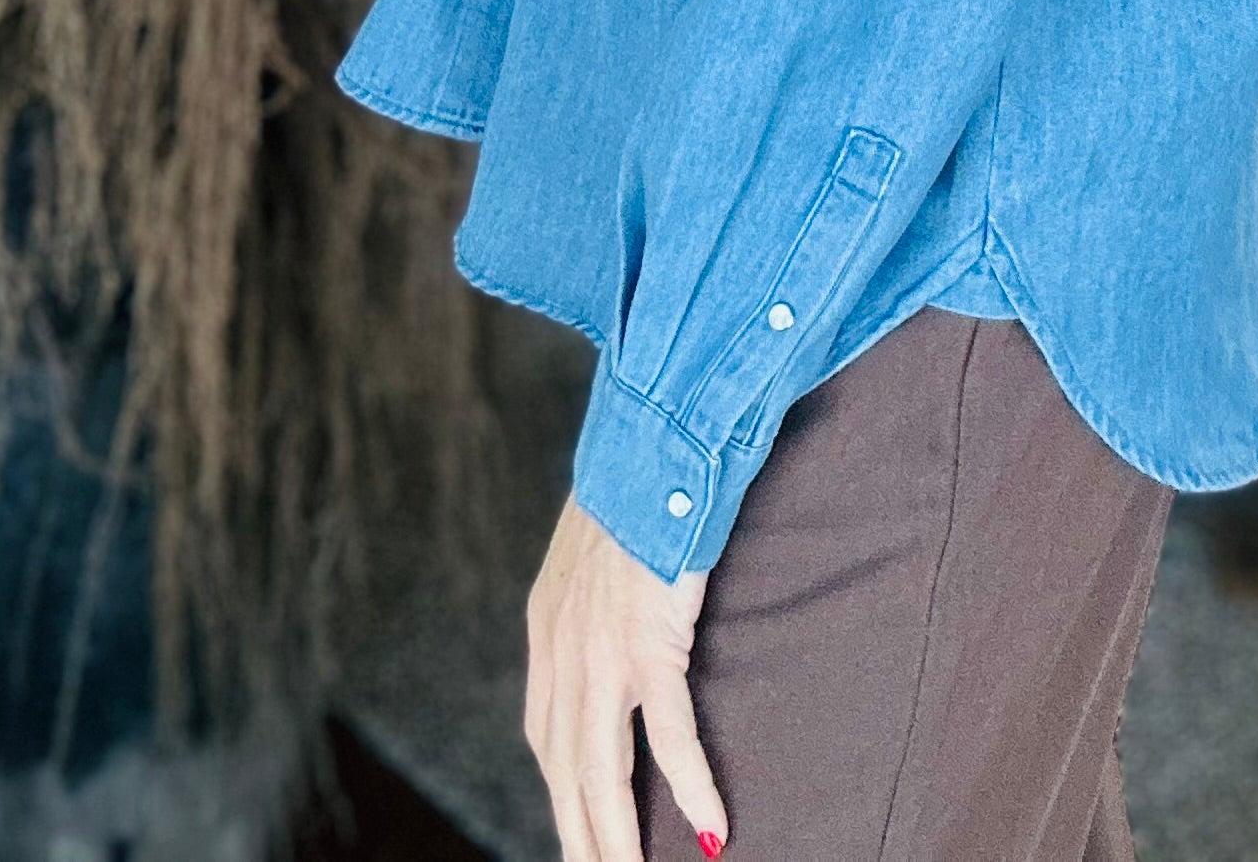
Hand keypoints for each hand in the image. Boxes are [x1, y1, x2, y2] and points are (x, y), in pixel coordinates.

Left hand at [525, 494, 728, 861]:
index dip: (563, 792)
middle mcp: (562, 650)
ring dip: (620, 838)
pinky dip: (690, 786)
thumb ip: (592, 599)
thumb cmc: (639, 482)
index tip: (581, 828)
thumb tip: (614, 622)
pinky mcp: (646, 642)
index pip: (545, 737)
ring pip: (601, 773)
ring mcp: (599, 651)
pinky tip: (711, 826)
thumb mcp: (593, 550)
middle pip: (566, 773)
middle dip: (583, 837)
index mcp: (546, 628)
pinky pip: (669, 736)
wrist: (657, 437)